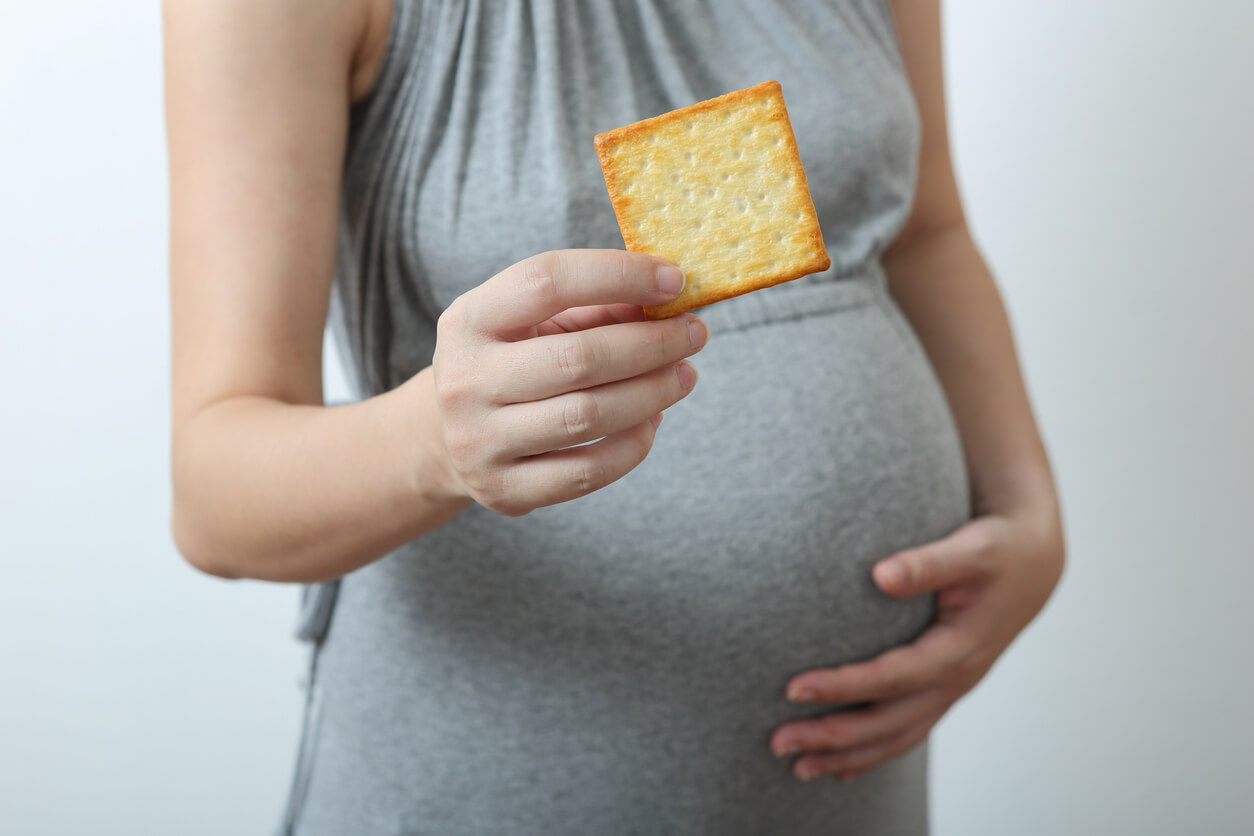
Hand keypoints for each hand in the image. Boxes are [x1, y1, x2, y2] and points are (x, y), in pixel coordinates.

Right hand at [430, 249, 706, 515]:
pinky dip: (633, 445)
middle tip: (694, 334)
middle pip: (577, 358)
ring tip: (683, 375)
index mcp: (469, 320)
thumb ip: (596, 305)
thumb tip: (670, 297)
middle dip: (651, 344)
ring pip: (587, 416)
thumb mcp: (534, 322)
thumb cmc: (510, 362)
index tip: (673, 280)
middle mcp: (465, 380)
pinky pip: (587, 470)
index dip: (618, 275)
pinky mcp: (504, 490)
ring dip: (652, 393)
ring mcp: (480, 441)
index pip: (547, 282)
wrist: (447, 437)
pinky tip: (653, 420)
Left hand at [769, 498, 1063, 781]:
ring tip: (796, 766)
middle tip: (778, 742)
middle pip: (888, 724)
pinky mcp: (943, 689)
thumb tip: (880, 575)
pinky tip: (837, 767)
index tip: (794, 688)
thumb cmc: (999, 551)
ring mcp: (951, 690)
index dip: (843, 687)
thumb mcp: (972, 550)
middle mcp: (955, 680)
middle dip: (833, 738)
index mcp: (959, 650)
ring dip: (847, 756)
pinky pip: (906, 732)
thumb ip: (928, 563)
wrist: (1033, 564)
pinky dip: (872, 753)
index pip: (890, 679)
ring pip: (896, 738)